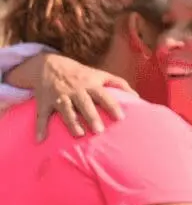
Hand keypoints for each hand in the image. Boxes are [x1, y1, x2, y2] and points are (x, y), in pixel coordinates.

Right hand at [13, 53, 133, 141]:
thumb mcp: (100, 74)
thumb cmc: (81, 74)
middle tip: (99, 130)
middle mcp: (75, 91)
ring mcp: (59, 96)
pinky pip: (42, 115)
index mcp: (90, 85)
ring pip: (65, 110)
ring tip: (79, 134)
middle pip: (84, 103)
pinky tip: (41, 139)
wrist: (48, 64)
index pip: (103, 95)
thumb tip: (137, 97)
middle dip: (91, 116)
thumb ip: (119, 84)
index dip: (112, 106)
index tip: (120, 117)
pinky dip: (40, 127)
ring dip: (71, 122)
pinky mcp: (44, 102)